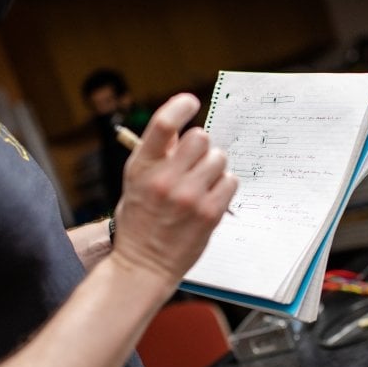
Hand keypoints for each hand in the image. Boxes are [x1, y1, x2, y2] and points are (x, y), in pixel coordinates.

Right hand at [110, 93, 237, 284]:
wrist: (144, 264)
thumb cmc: (140, 221)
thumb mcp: (136, 182)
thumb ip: (158, 155)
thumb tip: (182, 129)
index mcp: (142, 167)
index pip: (163, 124)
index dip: (181, 106)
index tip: (191, 102)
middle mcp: (165, 180)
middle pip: (201, 137)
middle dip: (201, 146)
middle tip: (195, 162)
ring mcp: (189, 197)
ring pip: (219, 158)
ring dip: (214, 166)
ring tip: (202, 183)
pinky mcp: (210, 213)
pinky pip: (231, 181)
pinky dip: (224, 185)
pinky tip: (211, 196)